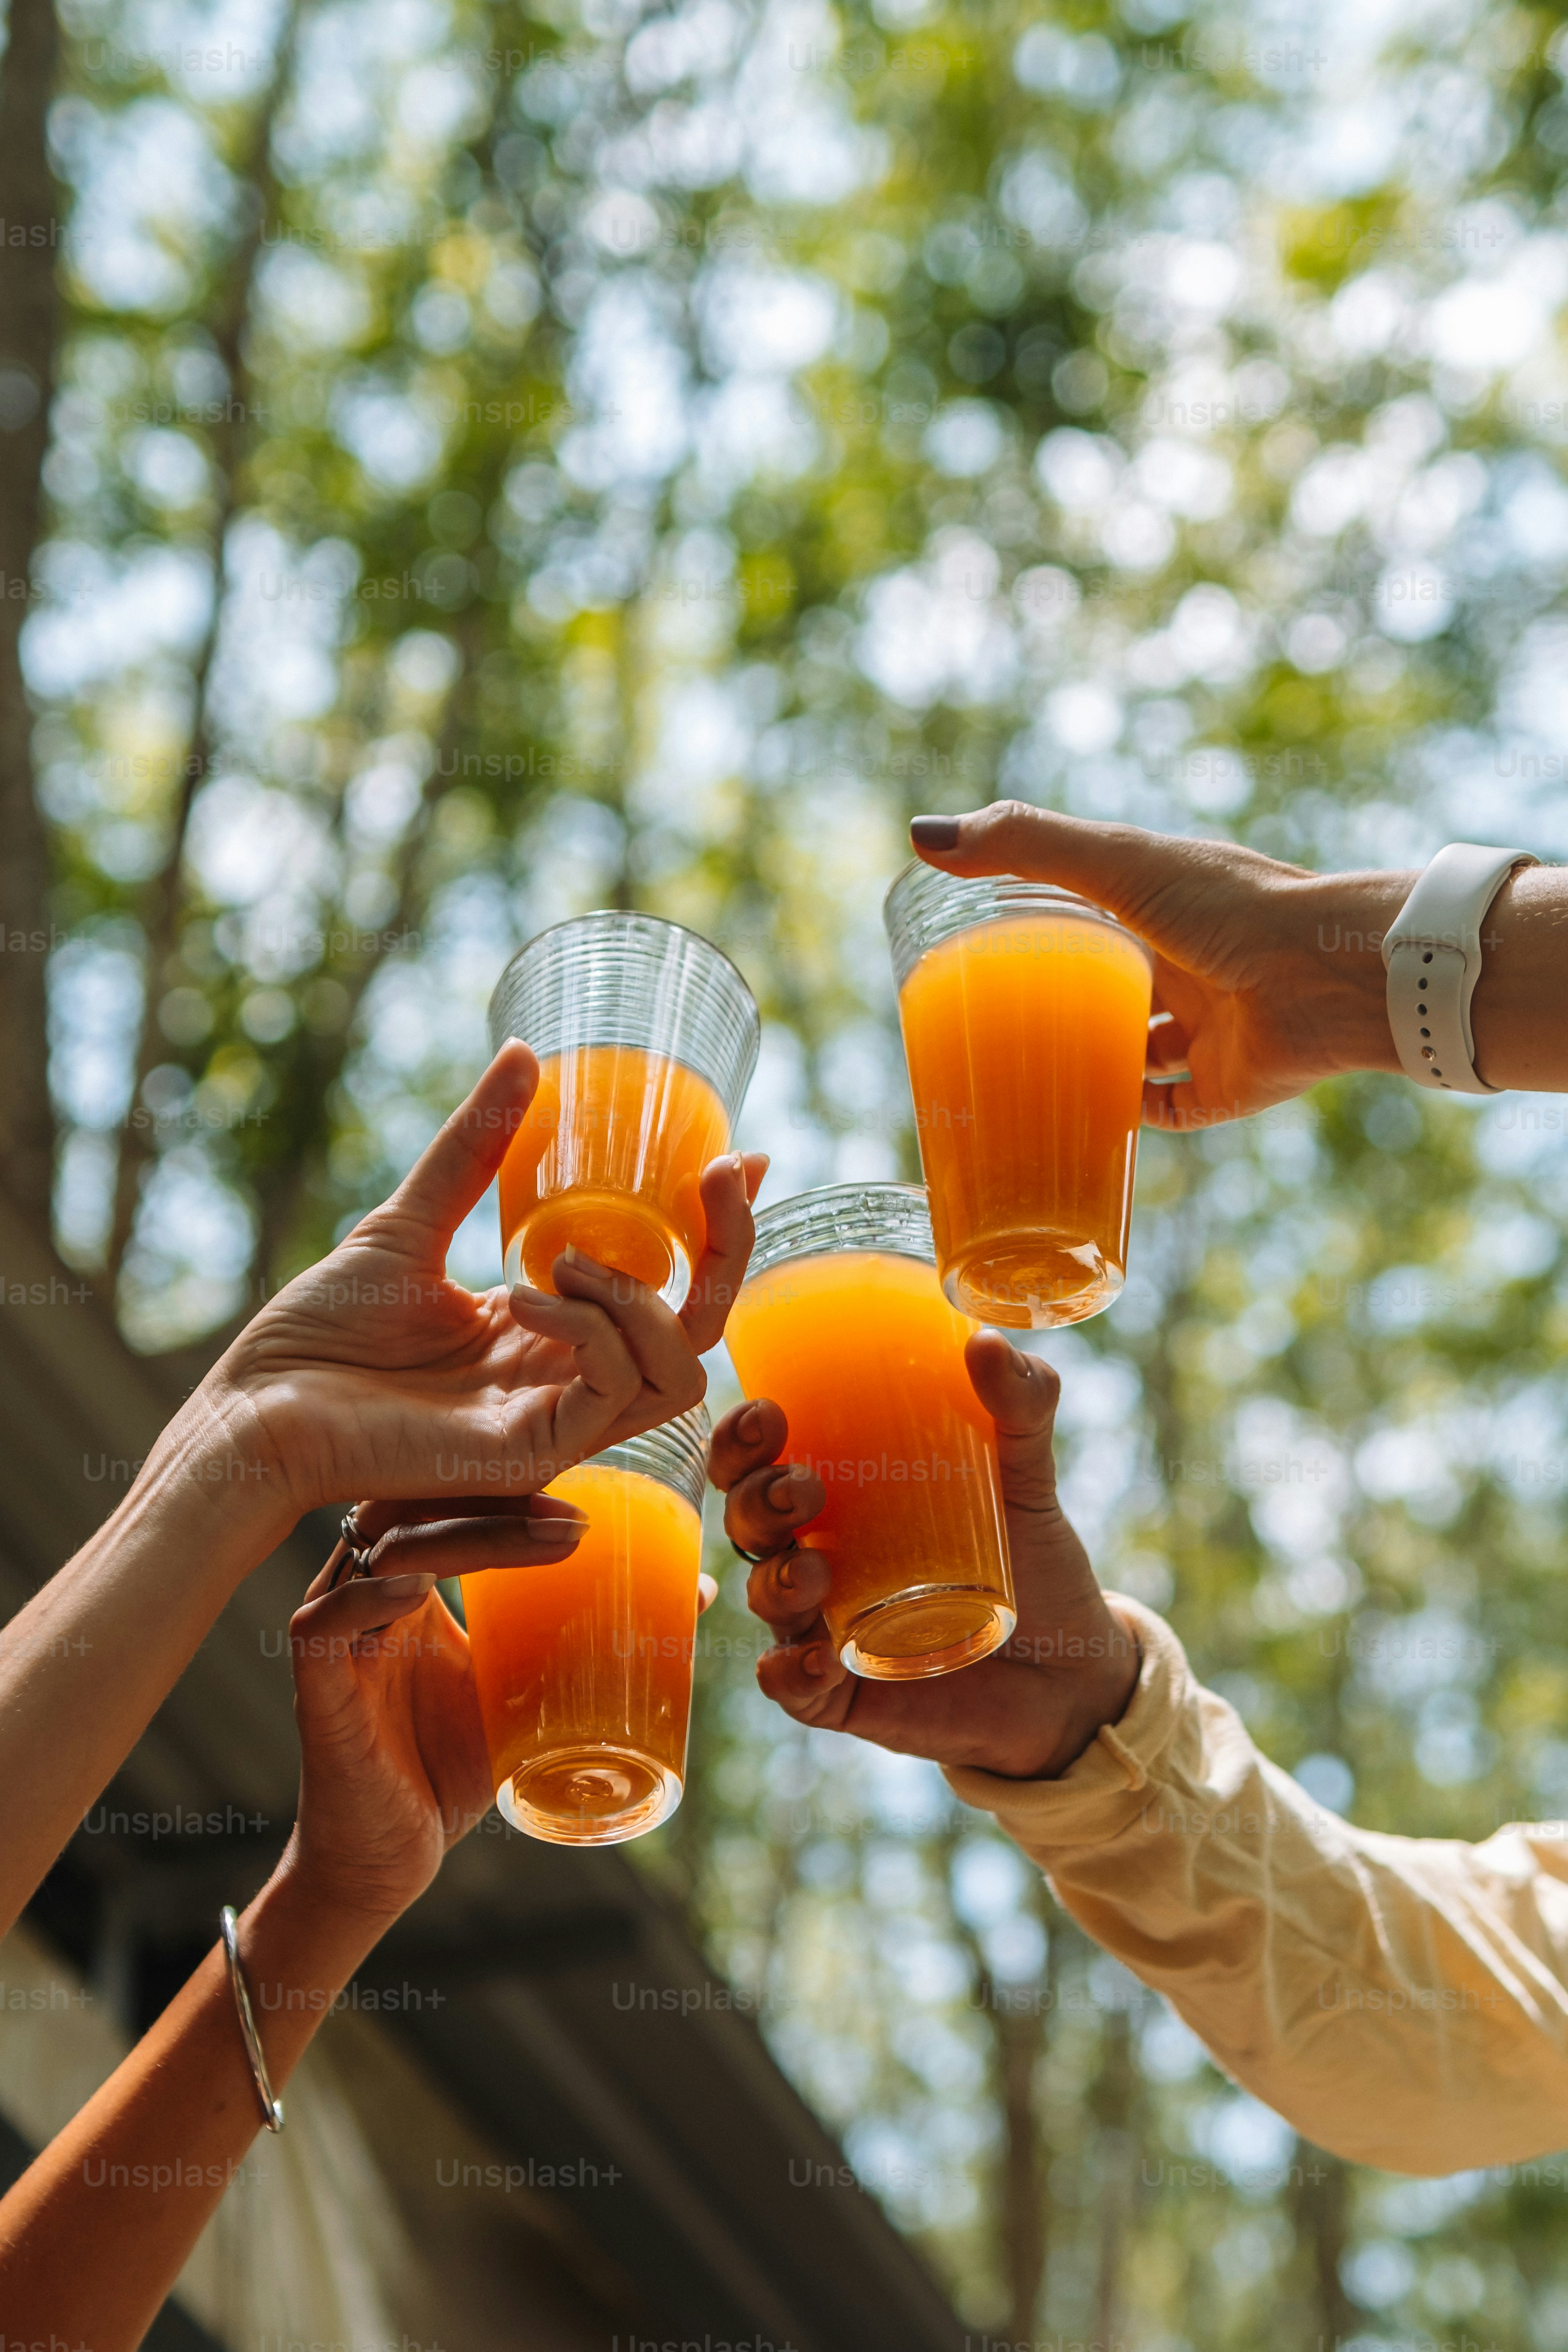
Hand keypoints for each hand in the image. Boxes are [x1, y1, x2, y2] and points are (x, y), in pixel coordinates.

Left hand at [211, 1043, 766, 1523]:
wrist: (253, 1412)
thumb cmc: (318, 1335)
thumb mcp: (408, 1222)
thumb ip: (472, 1150)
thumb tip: (522, 1056)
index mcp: (549, 1336)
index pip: (667, 1292)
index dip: (716, 1234)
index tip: (739, 1159)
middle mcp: (566, 1383)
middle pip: (698, 1333)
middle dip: (726, 1253)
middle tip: (714, 1181)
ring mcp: (557, 1426)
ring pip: (679, 1371)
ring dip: (643, 1298)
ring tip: (567, 1261)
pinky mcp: (534, 1454)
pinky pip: (612, 1394)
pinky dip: (589, 1333)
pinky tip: (524, 1299)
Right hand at [280, 1498, 720, 1923]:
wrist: (389, 1862)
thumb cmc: (450, 1769)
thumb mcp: (526, 1690)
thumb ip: (581, 1638)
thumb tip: (692, 1591)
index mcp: (410, 1581)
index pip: (447, 1499)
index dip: (507, 1481)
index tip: (589, 1493)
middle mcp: (367, 1591)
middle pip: (419, 1507)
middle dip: (495, 1495)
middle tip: (579, 1516)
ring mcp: (337, 1632)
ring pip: (384, 1550)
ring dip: (463, 1535)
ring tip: (543, 1538)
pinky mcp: (315, 1683)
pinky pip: (326, 1621)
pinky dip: (369, 1597)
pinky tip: (415, 1585)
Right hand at [713, 1338, 1138, 1780]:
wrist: (1076, 1669)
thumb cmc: (1034, 1562)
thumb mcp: (1029, 1479)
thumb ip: (1019, 1407)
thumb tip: (986, 1340)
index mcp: (842, 1497)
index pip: (761, 1460)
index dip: (740, 1438)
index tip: (768, 1413)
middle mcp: (819, 1557)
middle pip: (747, 1522)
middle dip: (753, 1499)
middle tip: (803, 1488)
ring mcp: (825, 1627)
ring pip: (763, 1598)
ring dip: (772, 1579)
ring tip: (814, 1569)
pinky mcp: (845, 1692)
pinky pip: (792, 1686)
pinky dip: (788, 1673)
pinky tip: (814, 1657)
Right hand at [909, 803, 1408, 1127]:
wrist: (1327, 976)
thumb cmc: (1230, 905)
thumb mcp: (1116, 863)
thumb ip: (1026, 844)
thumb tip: (920, 836)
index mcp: (1161, 907)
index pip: (1089, 915)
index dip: (1037, 929)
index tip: (976, 953)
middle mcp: (1184, 967)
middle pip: (1109, 988)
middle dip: (1057, 1005)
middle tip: (982, 1030)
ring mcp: (1204, 1029)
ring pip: (1133, 1053)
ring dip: (1088, 1066)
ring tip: (1015, 1085)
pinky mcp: (1220, 1089)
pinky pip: (1163, 1111)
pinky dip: (1123, 1119)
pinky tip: (1074, 1127)